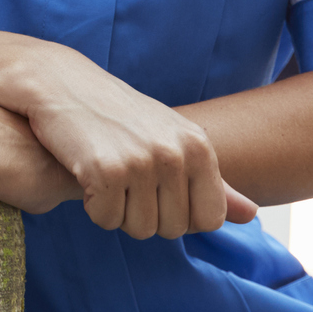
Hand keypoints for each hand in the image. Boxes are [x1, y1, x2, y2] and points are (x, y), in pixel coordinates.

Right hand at [0, 53, 257, 239]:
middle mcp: (176, 153)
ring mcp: (142, 161)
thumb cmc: (119, 115)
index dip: (178, 216)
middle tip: (123, 180)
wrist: (60, 82)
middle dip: (143, 215)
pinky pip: (106, 219)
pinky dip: (92, 207)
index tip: (154, 190)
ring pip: (138, 229)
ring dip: (117, 212)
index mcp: (199, 146)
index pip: (209, 221)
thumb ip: (213, 182)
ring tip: (104, 175)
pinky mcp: (105, 169)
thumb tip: (252, 215)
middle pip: (171, 230)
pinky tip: (86, 175)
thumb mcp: (172, 140)